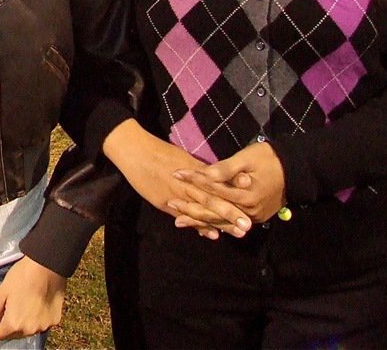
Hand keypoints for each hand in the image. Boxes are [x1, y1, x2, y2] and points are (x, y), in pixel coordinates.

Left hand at [0, 256, 65, 339]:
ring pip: (28, 330)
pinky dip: (39, 318)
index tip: (2, 310)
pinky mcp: (55, 321)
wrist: (46, 266)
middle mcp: (29, 330)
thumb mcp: (1, 293)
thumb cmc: (21, 276)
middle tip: (15, 303)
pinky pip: (42, 324)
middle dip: (11, 323)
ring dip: (26, 321)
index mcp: (13, 324)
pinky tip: (39, 302)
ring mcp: (43, 327)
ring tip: (27, 301)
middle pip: (14, 334)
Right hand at [103, 120, 251, 239]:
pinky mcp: (165, 202)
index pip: (217, 182)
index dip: (234, 188)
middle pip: (213, 199)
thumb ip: (199, 169)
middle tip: (248, 225)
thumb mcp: (182, 157)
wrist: (135, 151)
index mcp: (194, 170)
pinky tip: (211, 235)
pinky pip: (185, 215)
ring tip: (237, 233)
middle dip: (231, 213)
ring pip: (201, 210)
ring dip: (219, 223)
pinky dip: (198, 225)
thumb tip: (219, 176)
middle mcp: (188, 183)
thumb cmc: (158, 151)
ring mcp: (176, 194)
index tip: (252, 192)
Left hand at [172, 141, 285, 223]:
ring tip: (179, 220)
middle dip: (191, 207)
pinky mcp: (256, 217)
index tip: (176, 174)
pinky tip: (202, 225)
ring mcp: (253, 216)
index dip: (193, 180)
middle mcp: (248, 210)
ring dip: (200, 220)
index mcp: (244, 195)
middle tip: (170, 204)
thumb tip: (205, 174)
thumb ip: (226, 169)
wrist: (296, 170)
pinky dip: (216, 224)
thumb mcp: (247, 158)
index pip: (213, 188)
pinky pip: (232, 223)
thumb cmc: (269, 159)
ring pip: (221, 221)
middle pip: (214, 211)